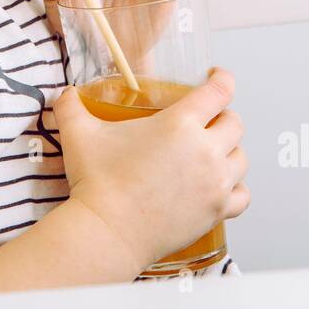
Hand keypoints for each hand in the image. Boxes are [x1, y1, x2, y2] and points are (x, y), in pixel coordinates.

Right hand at [54, 66, 249, 272]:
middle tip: (207, 121)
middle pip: (234, 122)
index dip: (222, 79)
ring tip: (212, 153)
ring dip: (230, 151)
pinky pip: (243, 194)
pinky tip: (220, 185)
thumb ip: (71, 106)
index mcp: (180, 123)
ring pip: (241, 157)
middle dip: (222, 117)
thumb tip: (65, 93)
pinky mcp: (216, 210)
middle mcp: (205, 150)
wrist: (107, 232)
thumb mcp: (79, 134)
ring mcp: (215, 183)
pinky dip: (235, 187)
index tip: (217, 77)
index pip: (219, 91)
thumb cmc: (97, 184)